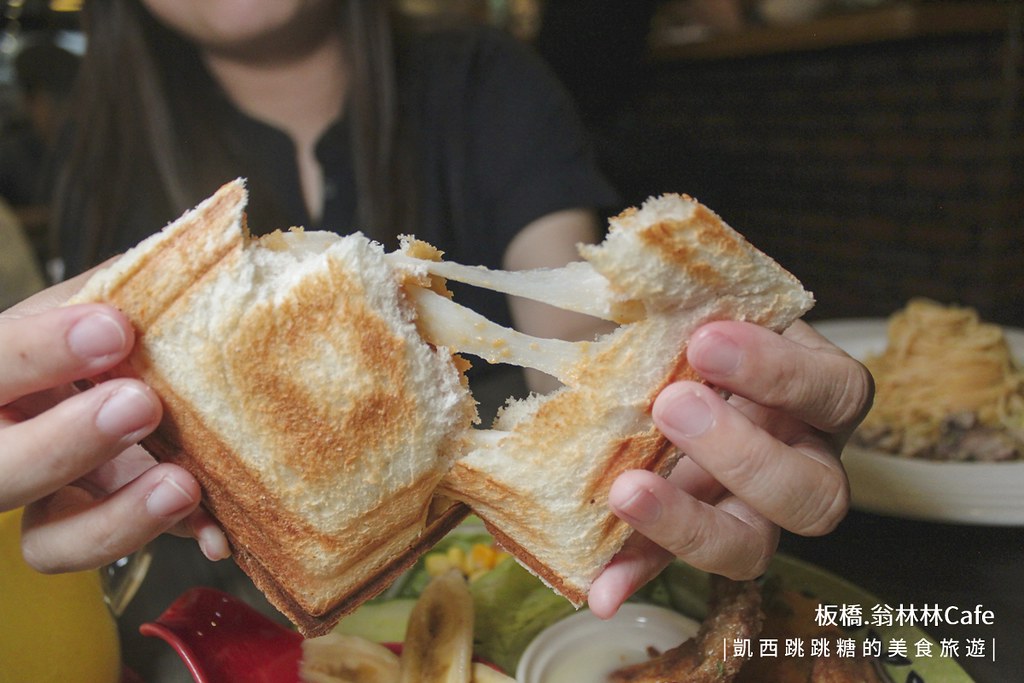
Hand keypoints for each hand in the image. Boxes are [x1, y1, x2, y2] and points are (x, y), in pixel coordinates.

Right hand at [0, 271, 229, 571]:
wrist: (114, 382)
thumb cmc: (96, 336)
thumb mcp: (92, 303)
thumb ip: (122, 289)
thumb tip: (190, 266)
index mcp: (0, 374)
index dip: (38, 352)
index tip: (113, 329)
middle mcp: (3, 443)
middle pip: (0, 469)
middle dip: (69, 442)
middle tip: (142, 405)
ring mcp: (46, 497)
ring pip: (47, 541)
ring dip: (118, 518)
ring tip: (183, 484)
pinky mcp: (94, 530)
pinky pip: (119, 554)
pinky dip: (171, 540)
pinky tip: (216, 531)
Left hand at [589, 319, 872, 616]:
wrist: (661, 355)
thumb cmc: (701, 323)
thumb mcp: (708, 303)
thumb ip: (694, 304)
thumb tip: (633, 278)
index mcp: (819, 396)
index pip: (834, 390)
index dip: (778, 371)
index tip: (707, 339)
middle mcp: (803, 462)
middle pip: (813, 493)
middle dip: (742, 455)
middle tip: (671, 406)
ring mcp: (753, 510)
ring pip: (751, 546)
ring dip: (688, 525)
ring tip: (626, 492)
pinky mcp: (696, 535)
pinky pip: (671, 565)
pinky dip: (633, 573)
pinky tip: (599, 587)